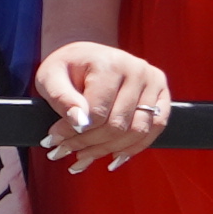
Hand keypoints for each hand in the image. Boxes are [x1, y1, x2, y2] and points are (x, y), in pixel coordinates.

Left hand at [31, 36, 172, 176]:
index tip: (53, 140)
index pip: (97, 112)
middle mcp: (136, 70)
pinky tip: (114, 156)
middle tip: (64, 152)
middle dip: (88, 144)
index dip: (74, 133)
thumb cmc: (67, 68)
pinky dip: (135, 147)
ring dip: (109, 150)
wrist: (86, 57)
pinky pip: (155, 127)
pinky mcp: (162, 94)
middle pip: (117, 125)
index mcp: (109, 63)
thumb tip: (79, 122)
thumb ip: (61, 98)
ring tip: (84, 157)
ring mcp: (153, 82)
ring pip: (137, 131)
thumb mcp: (50, 77)